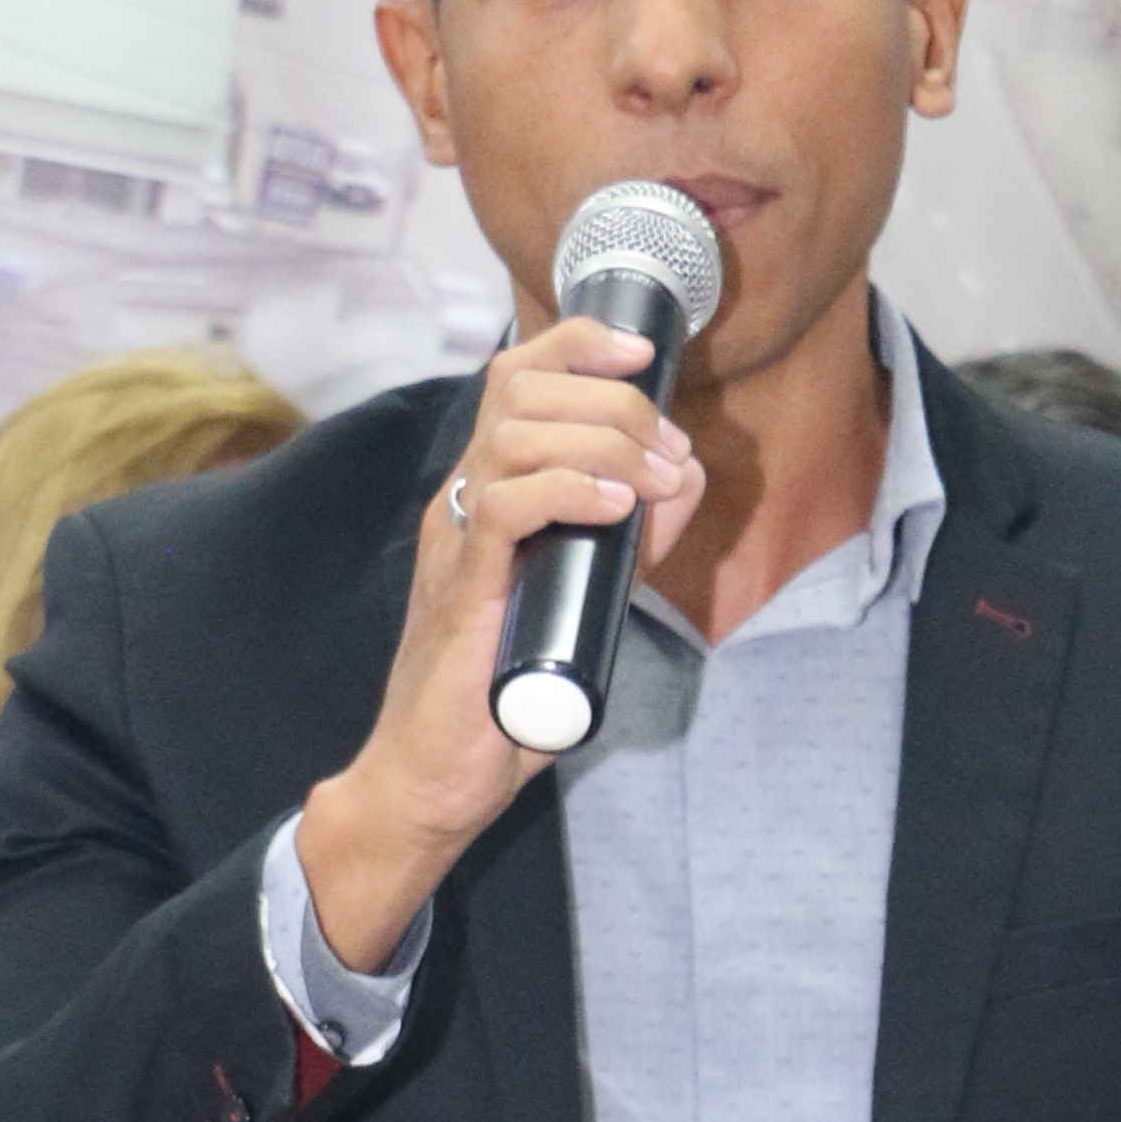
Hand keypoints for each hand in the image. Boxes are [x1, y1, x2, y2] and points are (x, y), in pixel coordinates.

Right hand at [298, 315, 704, 968]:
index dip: (580, 343)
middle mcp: (462, 498)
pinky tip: (616, 507)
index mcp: (485, 490)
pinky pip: (506, 503)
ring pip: (517, 433)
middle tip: (669, 453)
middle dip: (614, 400)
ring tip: (652, 484)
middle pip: (523, 386)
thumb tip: (685, 476)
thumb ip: (630, 539)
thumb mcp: (586, 598)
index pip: (519, 374)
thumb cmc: (501, 700)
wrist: (435, 778)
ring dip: (604, 442)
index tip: (646, 353)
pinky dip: (570, 489)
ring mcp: (455, 538)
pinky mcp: (460, 586)